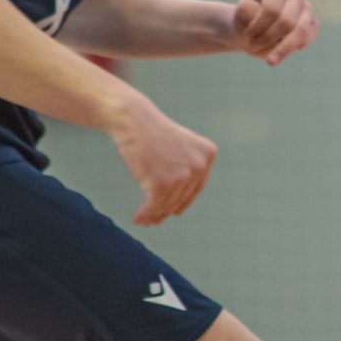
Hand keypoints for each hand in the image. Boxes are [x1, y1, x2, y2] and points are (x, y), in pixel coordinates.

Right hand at [108, 96, 216, 225]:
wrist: (133, 119)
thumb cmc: (150, 132)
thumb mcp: (179, 147)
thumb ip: (185, 169)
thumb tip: (178, 207)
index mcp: (208, 154)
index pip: (196, 187)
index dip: (184, 202)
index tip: (175, 212)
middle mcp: (199, 166)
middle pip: (181, 197)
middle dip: (166, 210)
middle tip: (154, 220)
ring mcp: (182, 176)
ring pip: (167, 204)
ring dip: (154, 215)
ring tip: (143, 221)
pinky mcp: (162, 184)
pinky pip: (153, 206)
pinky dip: (145, 214)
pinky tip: (137, 218)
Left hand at [230, 0, 317, 66]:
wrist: (249, 29)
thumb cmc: (244, 20)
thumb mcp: (239, 16)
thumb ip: (255, 16)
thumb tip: (280, 22)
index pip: (272, 9)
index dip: (258, 27)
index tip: (246, 35)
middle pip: (286, 22)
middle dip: (268, 39)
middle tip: (251, 46)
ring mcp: (307, 9)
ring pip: (300, 33)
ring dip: (280, 49)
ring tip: (268, 60)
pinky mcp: (313, 25)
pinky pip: (305, 41)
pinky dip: (289, 50)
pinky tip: (276, 55)